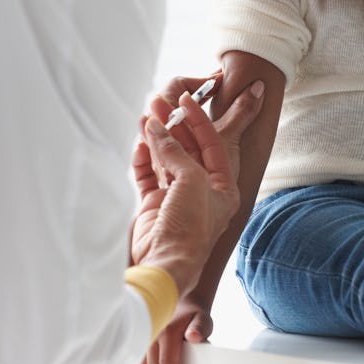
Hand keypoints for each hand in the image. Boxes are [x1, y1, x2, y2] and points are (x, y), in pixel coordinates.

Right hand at [130, 76, 263, 294]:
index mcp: (223, 187)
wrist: (163, 264)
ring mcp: (176, 198)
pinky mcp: (154, 205)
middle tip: (159, 102)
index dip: (200, 119)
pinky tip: (139, 143)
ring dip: (156, 138)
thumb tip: (158, 128)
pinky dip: (143, 159)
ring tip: (145, 116)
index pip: (213, 143)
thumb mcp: (191, 181)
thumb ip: (174, 151)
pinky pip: (148, 175)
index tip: (187, 98)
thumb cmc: (189, 227)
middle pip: (188, 149)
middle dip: (174, 125)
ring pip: (166, 159)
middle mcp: (202, 191)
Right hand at [136, 300, 211, 363]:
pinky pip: (139, 363)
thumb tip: (194, 337)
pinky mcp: (142, 344)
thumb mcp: (202, 319)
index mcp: (168, 332)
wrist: (183, 303)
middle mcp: (153, 336)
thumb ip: (199, 328)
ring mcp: (146, 340)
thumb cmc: (193, 314)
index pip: (167, 362)